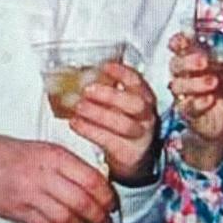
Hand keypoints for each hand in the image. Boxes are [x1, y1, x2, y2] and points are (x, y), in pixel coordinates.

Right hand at [0, 113, 117, 222]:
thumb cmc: (10, 152)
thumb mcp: (43, 148)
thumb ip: (68, 164)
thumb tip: (95, 182)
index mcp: (54, 156)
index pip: (91, 180)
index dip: (106, 196)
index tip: (112, 204)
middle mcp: (45, 175)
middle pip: (82, 202)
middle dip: (99, 216)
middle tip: (106, 222)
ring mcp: (30, 195)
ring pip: (66, 217)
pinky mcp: (18, 211)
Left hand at [69, 60, 158, 185]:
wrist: (130, 156)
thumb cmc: (121, 124)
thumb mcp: (118, 104)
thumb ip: (105, 90)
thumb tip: (77, 76)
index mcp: (144, 98)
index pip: (137, 82)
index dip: (122, 73)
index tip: (105, 67)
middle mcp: (146, 116)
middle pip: (135, 104)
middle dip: (111, 95)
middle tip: (87, 90)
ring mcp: (140, 136)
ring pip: (124, 124)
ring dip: (98, 114)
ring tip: (78, 107)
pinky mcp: (129, 153)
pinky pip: (110, 141)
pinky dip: (90, 131)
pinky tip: (76, 123)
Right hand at [166, 32, 222, 145]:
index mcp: (193, 59)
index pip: (178, 45)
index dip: (178, 41)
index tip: (186, 39)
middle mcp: (184, 75)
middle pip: (176, 64)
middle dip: (188, 61)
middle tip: (204, 61)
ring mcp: (183, 94)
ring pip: (178, 85)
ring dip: (195, 83)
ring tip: (213, 81)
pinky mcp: (186, 112)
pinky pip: (186, 107)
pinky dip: (197, 103)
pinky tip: (209, 100)